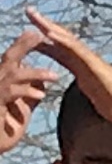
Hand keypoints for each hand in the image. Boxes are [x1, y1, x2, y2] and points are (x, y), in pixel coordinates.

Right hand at [0, 29, 49, 159]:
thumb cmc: (4, 129)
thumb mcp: (21, 109)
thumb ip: (29, 94)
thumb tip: (41, 83)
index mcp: (2, 81)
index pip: (13, 60)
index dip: (25, 46)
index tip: (41, 35)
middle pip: (9, 59)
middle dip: (23, 45)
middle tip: (39, 34)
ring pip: (12, 75)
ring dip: (34, 74)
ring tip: (54, 76)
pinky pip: (9, 94)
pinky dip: (25, 92)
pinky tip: (41, 95)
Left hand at [12, 13, 111, 141]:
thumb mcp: (95, 97)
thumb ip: (88, 91)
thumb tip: (87, 94)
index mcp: (81, 67)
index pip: (60, 50)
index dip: (45, 40)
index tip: (29, 30)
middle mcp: (84, 59)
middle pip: (61, 38)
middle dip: (44, 25)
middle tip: (29, 10)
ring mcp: (89, 59)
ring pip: (66, 38)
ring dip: (49, 25)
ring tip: (33, 14)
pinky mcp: (94, 63)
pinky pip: (75, 48)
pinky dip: (62, 39)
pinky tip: (49, 32)